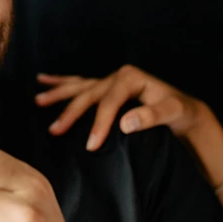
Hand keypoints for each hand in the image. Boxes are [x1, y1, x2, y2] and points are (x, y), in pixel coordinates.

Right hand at [34, 64, 209, 150]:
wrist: (184, 110)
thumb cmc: (179, 112)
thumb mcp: (173, 113)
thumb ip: (151, 116)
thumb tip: (126, 123)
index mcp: (130, 78)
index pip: (108, 102)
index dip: (98, 123)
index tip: (90, 145)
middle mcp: (116, 76)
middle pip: (87, 94)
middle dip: (70, 112)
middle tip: (55, 130)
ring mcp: (108, 81)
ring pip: (77, 87)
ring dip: (57, 94)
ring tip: (38, 100)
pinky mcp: (105, 88)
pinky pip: (79, 85)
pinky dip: (61, 83)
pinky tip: (44, 80)